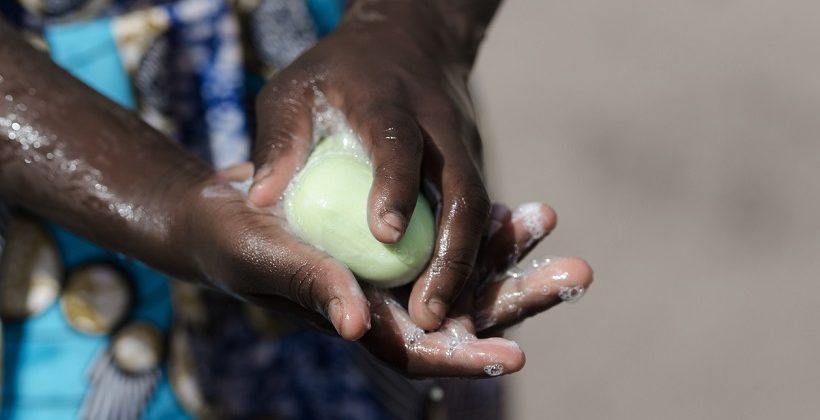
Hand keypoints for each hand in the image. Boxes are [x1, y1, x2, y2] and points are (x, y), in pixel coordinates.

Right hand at [188, 164, 591, 377]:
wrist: (231, 209)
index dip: (463, 358)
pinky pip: (453, 234)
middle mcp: (389, 302)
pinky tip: (514, 204)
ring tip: (549, 216)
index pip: (418, 351)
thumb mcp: (265, 258)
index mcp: (358, 321)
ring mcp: (399, 269)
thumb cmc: (234, 239)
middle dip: (520, 297)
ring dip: (512, 251)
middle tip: (578, 275)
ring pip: (468, 270)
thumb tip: (360, 322)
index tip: (514, 356)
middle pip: (464, 313)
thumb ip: (312, 286)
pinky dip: (482, 222)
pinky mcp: (402, 237)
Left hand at [249, 4, 493, 330]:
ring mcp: (463, 145)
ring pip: (479, 209)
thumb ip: (279, 138)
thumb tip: (258, 199)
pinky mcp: (471, 164)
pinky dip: (469, 255)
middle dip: (452, 253)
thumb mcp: (294, 89)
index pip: (398, 142)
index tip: (385, 234)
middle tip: (428, 313)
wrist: (411, 39)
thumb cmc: (336, 72)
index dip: (396, 185)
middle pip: (462, 189)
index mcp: (387, 100)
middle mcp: (438, 126)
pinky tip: (450, 296)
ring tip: (440, 318)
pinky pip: (477, 214)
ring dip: (466, 265)